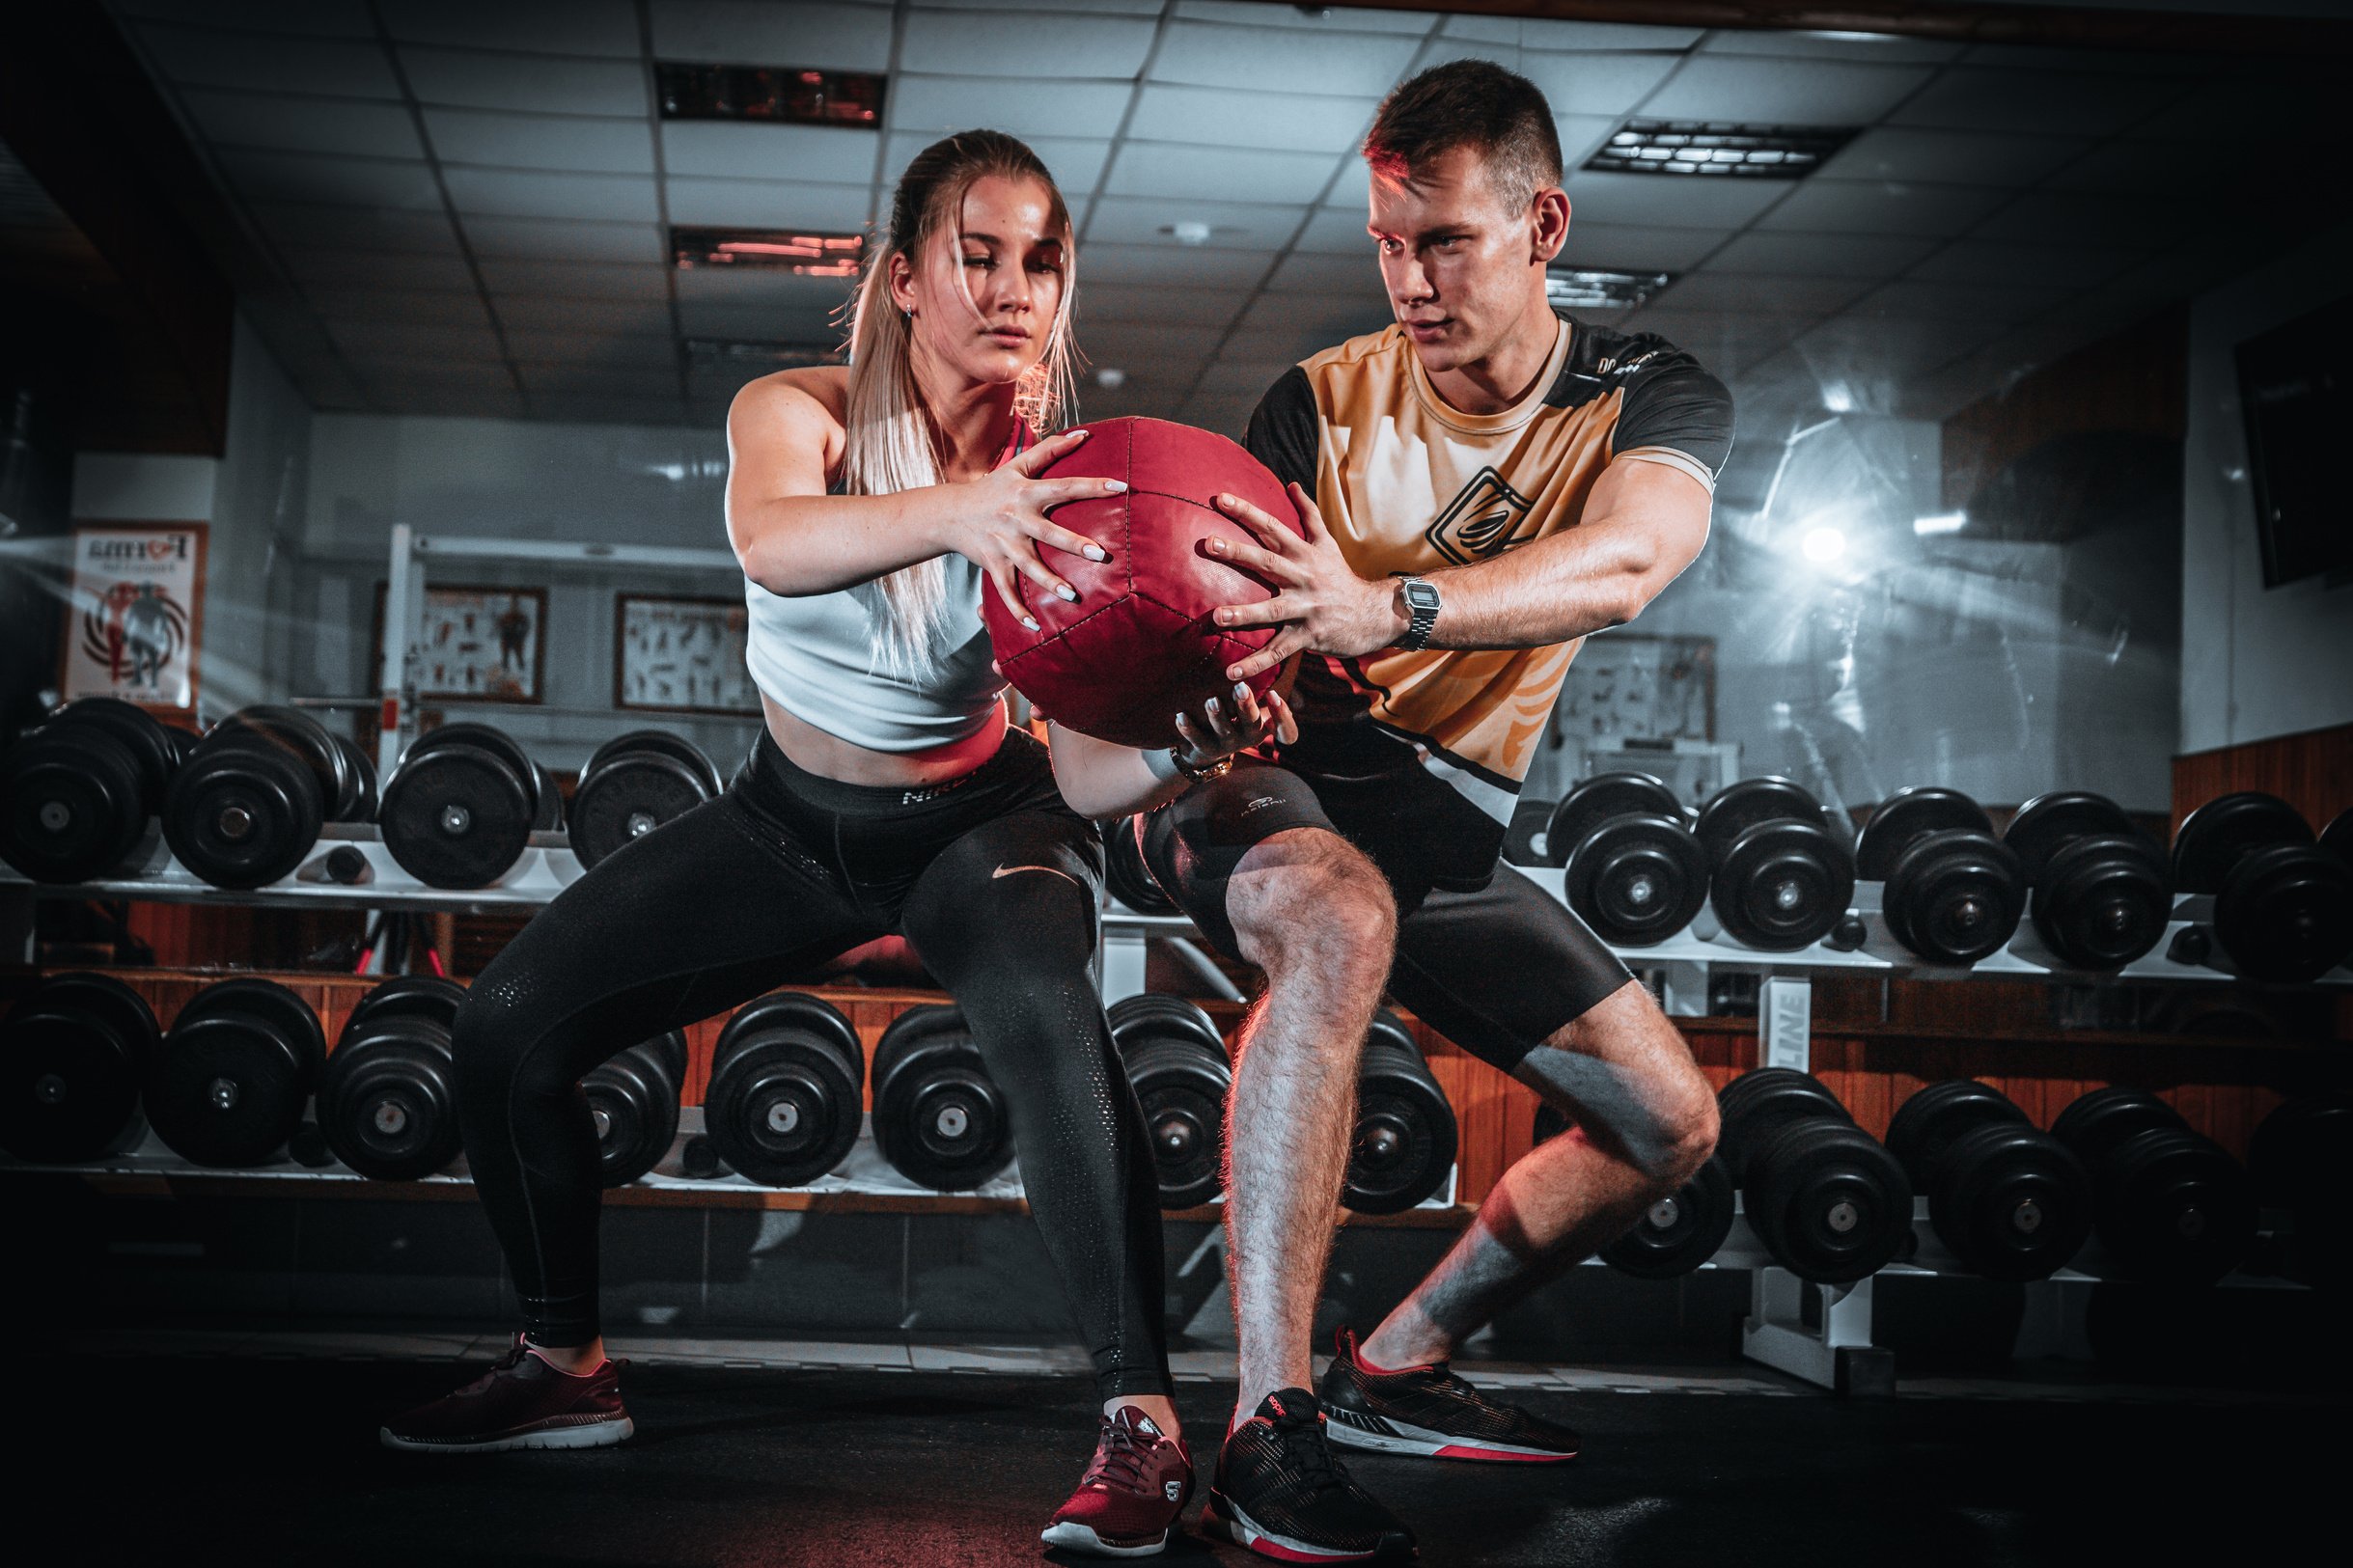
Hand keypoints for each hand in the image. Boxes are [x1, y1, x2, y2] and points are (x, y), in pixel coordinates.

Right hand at [961, 427, 1124, 629]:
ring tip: (1071, 596)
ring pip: (1028, 566)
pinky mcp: (993, 565)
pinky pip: (1005, 591)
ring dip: (1049, 582)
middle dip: (1073, 544)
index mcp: (1026, 493)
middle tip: (1100, 555)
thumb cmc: (993, 488)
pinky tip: (1034, 627)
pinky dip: (1016, 610)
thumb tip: (1084, 434)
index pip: (1064, 487)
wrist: (950, 513)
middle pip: (1048, 532)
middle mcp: (1016, 519)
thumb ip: (1051, 449)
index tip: (1121, 487)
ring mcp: (1003, 544)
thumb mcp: (1017, 466)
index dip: (1092, 486)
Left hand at [1171, 681, 1296, 770]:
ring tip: (1211, 701)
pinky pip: (1197, 740)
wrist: (1208, 745)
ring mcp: (1228, 744)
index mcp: (1265, 726)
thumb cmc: (1235, 714)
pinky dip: (1188, 728)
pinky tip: (1180, 715)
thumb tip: (1262, 649)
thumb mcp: (1251, 704)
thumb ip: (1260, 685)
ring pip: (1224, 731)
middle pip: (1252, 725)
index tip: (1274, 694)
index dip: (1283, 716)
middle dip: (1246, 706)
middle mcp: (1249, 736)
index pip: (1286, 731)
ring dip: (1218, 716)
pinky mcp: (1207, 749)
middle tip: (1240, 687)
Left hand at [1206, 484, 1407, 679]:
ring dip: (1244, 614)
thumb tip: (1291, 483)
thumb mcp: (1328, 543)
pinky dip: (1256, 664)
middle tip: (1210, 543)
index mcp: (1304, 554)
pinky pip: (1279, 652)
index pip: (1272, 527)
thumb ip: (1308, 514)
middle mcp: (1303, 577)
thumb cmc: (1342, 578)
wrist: (1375, 614)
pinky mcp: (1308, 636)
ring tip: (1216, 617)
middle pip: (1268, 562)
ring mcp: (1306, 608)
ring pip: (1272, 610)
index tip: (1220, 498)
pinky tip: (1231, 674)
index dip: (1247, 512)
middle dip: (1239, 553)